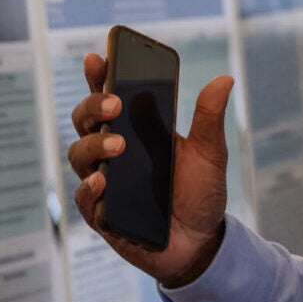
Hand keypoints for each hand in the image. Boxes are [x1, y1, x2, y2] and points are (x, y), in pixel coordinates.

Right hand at [67, 52, 233, 286]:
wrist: (201, 243)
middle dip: (93, 106)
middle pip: (85, 120)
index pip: (108, 97)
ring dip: (93, 145)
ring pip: (79, 156)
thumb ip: (209, 118)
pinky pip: (85, 199)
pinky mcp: (102, 215)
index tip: (98, 58)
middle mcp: (112, 153)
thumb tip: (224, 79)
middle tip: (115, 104)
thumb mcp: (209, 153)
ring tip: (117, 145)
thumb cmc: (199, 194)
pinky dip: (90, 188)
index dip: (98, 76)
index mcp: (134, 131)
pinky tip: (102, 181)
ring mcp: (103, 183)